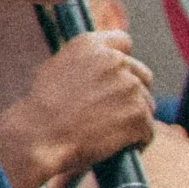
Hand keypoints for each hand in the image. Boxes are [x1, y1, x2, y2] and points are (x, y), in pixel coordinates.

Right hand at [15, 30, 156, 179]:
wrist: (41, 135)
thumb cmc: (42, 106)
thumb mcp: (56, 67)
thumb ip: (85, 61)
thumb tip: (102, 66)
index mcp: (91, 45)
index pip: (123, 41)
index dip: (121, 60)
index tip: (115, 77)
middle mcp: (115, 61)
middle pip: (142, 75)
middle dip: (132, 92)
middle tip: (111, 112)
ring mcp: (131, 87)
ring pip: (146, 105)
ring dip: (133, 118)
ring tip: (108, 132)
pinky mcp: (139, 115)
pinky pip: (147, 130)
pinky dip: (135, 140)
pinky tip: (116, 146)